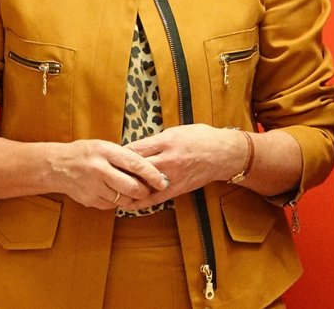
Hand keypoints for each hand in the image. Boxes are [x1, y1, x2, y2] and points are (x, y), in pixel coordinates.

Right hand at [51, 139, 169, 209]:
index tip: (163, 181)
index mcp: (106, 152)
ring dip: (133, 198)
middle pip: (131, 186)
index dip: (152, 174)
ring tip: (136, 193)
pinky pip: (111, 205)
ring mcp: (93, 186)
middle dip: (145, 191)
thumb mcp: (105, 146)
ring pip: (123, 199)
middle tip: (150, 190)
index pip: (135, 164)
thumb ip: (124, 156)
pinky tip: (118, 194)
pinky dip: (119, 202)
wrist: (58, 166)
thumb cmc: (87, 153)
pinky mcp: (89, 200)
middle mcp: (100, 169)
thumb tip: (150, 167)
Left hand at [123, 124, 245, 208]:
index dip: (121, 154)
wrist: (224, 153)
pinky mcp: (178, 188)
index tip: (113, 156)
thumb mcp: (178, 131)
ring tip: (114, 188)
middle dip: (121, 171)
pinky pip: (155, 198)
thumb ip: (158, 139)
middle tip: (109, 173)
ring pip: (143, 184)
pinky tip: (128, 203)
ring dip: (128, 187)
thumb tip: (138, 147)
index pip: (136, 149)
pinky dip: (140, 202)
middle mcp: (168, 159)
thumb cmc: (202, 138)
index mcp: (167, 141)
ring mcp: (173, 176)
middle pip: (136, 168)